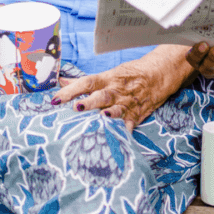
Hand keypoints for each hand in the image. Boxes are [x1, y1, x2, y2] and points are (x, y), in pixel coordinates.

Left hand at [53, 46, 189, 131]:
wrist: (158, 74)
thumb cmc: (129, 75)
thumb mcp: (108, 74)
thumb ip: (84, 81)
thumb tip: (61, 81)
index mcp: (107, 79)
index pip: (86, 82)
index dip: (71, 90)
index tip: (55, 99)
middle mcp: (116, 90)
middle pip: (101, 95)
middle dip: (89, 102)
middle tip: (77, 107)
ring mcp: (127, 103)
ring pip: (117, 109)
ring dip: (109, 114)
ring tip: (101, 118)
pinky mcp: (137, 114)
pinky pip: (131, 123)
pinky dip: (125, 131)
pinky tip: (119, 138)